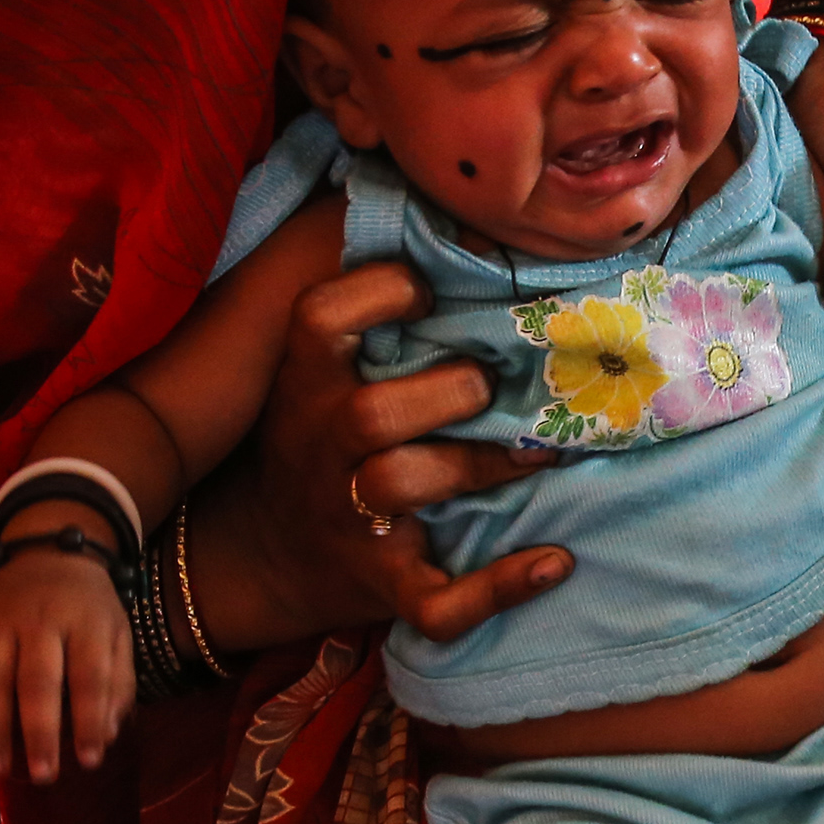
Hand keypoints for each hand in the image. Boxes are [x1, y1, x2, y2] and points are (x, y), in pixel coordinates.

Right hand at [0, 550, 133, 781]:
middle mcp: (39, 619)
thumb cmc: (88, 609)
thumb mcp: (118, 636)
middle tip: (42, 776)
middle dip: (39, 732)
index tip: (88, 761)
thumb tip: (105, 737)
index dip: (89, 721)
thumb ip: (117, 684)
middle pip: (37, 680)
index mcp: (85, 622)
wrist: (48, 553)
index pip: (89, 676)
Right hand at [216, 260, 574, 646]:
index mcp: (306, 383)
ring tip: (543, 452)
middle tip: (491, 385)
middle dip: (445, 392)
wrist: (268, 554)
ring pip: (401, 488)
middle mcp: (320, 447)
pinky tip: (555, 562)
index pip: (318, 320)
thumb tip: (475, 222)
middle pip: (368, 414)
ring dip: (481, 467)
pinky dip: (497, 589)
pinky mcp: (382, 584)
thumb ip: (376, 310)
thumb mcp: (320, 372)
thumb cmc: (322, 436)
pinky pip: (435, 602)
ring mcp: (348, 520)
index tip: (430, 288)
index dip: (377, 294)